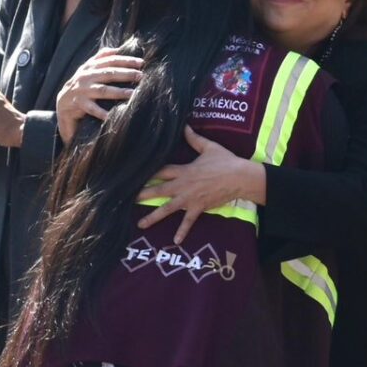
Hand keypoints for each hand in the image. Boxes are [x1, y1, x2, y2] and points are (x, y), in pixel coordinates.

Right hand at [56, 48, 141, 143]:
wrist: (62, 103)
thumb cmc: (80, 86)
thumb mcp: (88, 70)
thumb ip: (100, 58)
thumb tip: (117, 49)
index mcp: (90, 67)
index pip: (110, 60)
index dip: (126, 60)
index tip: (141, 63)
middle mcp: (85, 77)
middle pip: (108, 73)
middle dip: (126, 74)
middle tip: (140, 76)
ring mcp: (81, 90)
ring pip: (102, 90)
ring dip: (118, 92)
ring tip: (132, 94)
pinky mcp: (78, 104)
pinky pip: (92, 108)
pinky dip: (101, 113)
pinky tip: (111, 116)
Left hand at [135, 127, 265, 242]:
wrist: (241, 177)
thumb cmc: (226, 161)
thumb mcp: (209, 147)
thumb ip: (194, 138)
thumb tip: (184, 125)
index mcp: (183, 170)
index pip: (161, 171)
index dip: (147, 173)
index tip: (132, 176)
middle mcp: (183, 185)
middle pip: (158, 190)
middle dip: (142, 195)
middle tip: (126, 199)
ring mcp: (190, 198)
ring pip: (168, 208)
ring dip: (154, 216)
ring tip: (140, 224)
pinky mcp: (199, 207)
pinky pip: (189, 222)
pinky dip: (182, 231)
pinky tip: (176, 241)